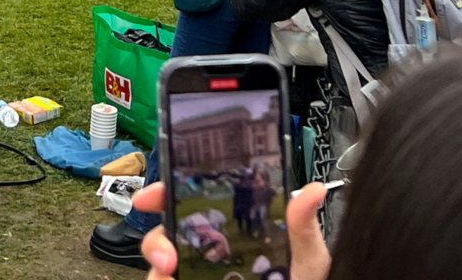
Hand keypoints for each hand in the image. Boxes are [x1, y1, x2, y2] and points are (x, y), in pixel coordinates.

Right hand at [135, 182, 330, 279]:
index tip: (148, 199)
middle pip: (166, 234)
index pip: (191, 204)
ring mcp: (199, 274)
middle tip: (166, 257)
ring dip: (156, 271)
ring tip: (168, 277)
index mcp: (232, 230)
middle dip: (155, 241)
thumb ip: (302, 226)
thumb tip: (313, 190)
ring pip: (160, 266)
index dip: (164, 195)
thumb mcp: (306, 258)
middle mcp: (210, 251)